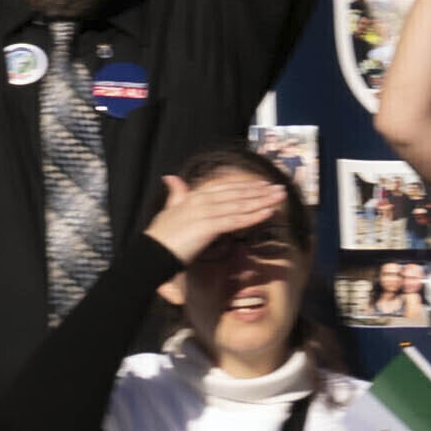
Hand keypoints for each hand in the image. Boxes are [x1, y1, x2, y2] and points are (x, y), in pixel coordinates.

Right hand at [149, 160, 291, 264]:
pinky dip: (253, 215)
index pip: (225, 187)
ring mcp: (205, 212)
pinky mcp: (208, 226)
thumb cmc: (160, 236)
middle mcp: (202, 200)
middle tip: (280, 189)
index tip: (263, 184)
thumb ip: (175, 194)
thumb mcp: (168, 210)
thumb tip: (171, 177)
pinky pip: (236, 220)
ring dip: (262, 201)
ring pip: (239, 205)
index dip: (245, 185)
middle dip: (260, 191)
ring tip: (280, 197)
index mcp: (194, 196)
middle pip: (236, 194)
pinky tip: (268, 213)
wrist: (151, 253)